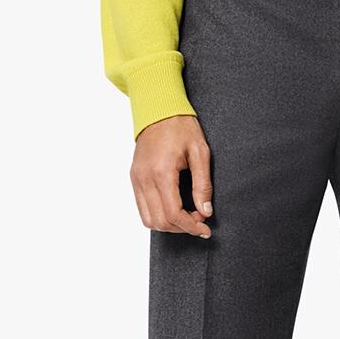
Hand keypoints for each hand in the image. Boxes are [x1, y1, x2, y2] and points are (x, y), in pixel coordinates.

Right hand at [131, 115, 213, 237]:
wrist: (158, 109)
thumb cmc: (181, 127)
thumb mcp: (200, 152)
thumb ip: (203, 185)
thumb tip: (205, 211)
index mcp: (161, 172)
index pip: (173, 214)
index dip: (191, 226)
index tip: (205, 228)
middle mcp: (144, 178)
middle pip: (159, 221)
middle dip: (181, 228)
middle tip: (199, 220)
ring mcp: (136, 179)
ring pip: (148, 219)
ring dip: (169, 224)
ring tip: (187, 216)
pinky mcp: (134, 178)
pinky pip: (142, 208)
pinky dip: (158, 215)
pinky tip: (174, 208)